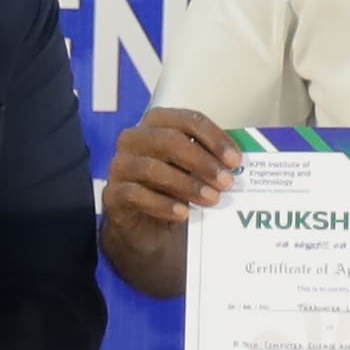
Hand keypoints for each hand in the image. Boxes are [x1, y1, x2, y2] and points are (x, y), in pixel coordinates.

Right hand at [100, 108, 241, 256]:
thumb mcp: (194, 171)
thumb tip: (237, 163)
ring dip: (187, 185)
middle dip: (202, 161)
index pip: (187, 120)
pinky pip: (136, 195)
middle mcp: (134, 139)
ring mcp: (120, 166)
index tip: (236, 160)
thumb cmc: (172, 190)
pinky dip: (163, 204)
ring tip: (211, 200)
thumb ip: (210, 161)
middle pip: (170, 141)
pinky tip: (183, 213)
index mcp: (156, 124)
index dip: (214, 138)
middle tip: (226, 182)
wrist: (145, 229)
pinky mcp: (112, 194)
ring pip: (153, 169)